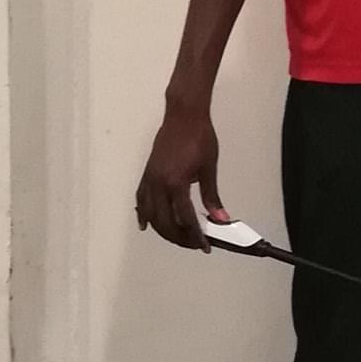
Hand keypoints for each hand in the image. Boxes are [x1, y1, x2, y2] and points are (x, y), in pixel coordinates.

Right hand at [135, 96, 226, 248]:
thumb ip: (211, 196)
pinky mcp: (147, 173)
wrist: (184, 115)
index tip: (204, 246)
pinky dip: (143, 214)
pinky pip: (141, 199)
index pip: (185, 218)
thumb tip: (220, 218)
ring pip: (151, 214)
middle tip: (193, 244)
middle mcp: (159, 184)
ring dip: (162, 230)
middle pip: (165, 222)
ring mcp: (150, 179)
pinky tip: (145, 224)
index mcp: (177, 183)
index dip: (195, 236)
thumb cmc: (199, 136)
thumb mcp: (209, 168)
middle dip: (179, 237)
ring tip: (176, 237)